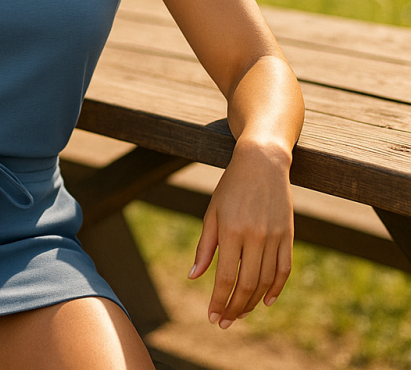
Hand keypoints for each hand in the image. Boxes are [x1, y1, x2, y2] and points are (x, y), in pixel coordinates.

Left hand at [188, 139, 293, 327]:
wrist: (262, 163)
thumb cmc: (231, 187)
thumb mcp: (212, 212)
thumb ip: (205, 246)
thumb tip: (194, 276)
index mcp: (231, 230)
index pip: (226, 277)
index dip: (219, 300)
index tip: (212, 317)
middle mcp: (255, 236)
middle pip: (247, 284)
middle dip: (234, 308)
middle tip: (224, 322)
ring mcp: (275, 237)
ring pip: (266, 281)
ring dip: (252, 302)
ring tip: (240, 313)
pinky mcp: (289, 235)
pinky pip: (284, 269)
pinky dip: (276, 289)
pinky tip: (265, 301)